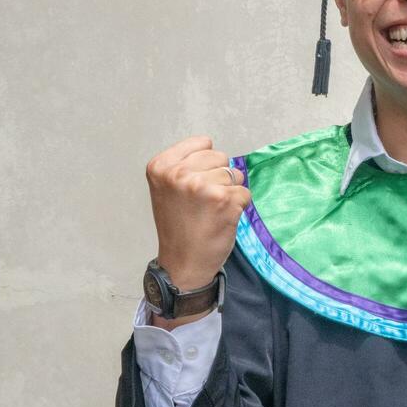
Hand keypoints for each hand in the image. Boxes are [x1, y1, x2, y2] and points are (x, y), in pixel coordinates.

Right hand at [145, 135, 250, 291]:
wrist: (182, 263)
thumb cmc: (178, 226)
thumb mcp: (167, 187)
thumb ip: (186, 165)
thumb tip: (217, 151)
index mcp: (161, 166)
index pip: (203, 143)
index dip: (205, 164)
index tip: (193, 186)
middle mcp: (179, 173)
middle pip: (220, 157)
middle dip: (219, 177)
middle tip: (203, 202)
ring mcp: (201, 186)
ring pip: (235, 174)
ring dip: (230, 192)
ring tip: (211, 211)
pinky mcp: (224, 200)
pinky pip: (245, 192)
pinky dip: (239, 206)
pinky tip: (221, 219)